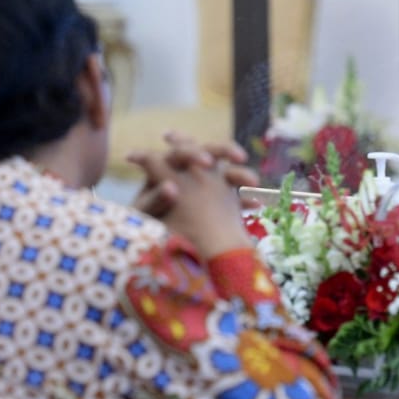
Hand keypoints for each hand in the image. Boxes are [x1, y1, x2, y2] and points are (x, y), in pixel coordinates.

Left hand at [129, 133, 259, 254]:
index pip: (179, 152)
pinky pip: (237, 199)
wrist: (150, 247)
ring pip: (228, 173)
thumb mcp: (145, 213)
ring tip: (253, 182)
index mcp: (167, 168)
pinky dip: (245, 201)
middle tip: (239, 156)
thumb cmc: (143, 226)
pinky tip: (255, 207)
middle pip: (210, 153)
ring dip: (241, 174)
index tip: (207, 162)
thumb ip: (157, 200)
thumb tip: (170, 187)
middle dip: (225, 151)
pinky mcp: (219, 204)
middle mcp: (189, 171)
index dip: (192, 153)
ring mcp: (207, 185)